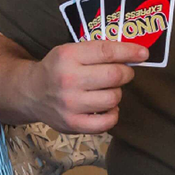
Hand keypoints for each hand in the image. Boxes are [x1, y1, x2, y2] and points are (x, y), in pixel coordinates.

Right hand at [27, 41, 147, 132]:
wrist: (31, 93)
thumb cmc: (58, 69)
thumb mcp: (71, 51)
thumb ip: (98, 51)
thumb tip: (134, 55)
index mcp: (67, 56)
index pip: (107, 52)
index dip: (129, 52)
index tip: (143, 53)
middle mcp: (68, 80)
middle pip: (114, 75)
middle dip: (126, 73)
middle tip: (123, 73)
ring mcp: (70, 104)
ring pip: (113, 98)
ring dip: (116, 93)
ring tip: (107, 90)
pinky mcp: (73, 123)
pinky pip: (107, 122)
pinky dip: (112, 114)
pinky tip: (106, 108)